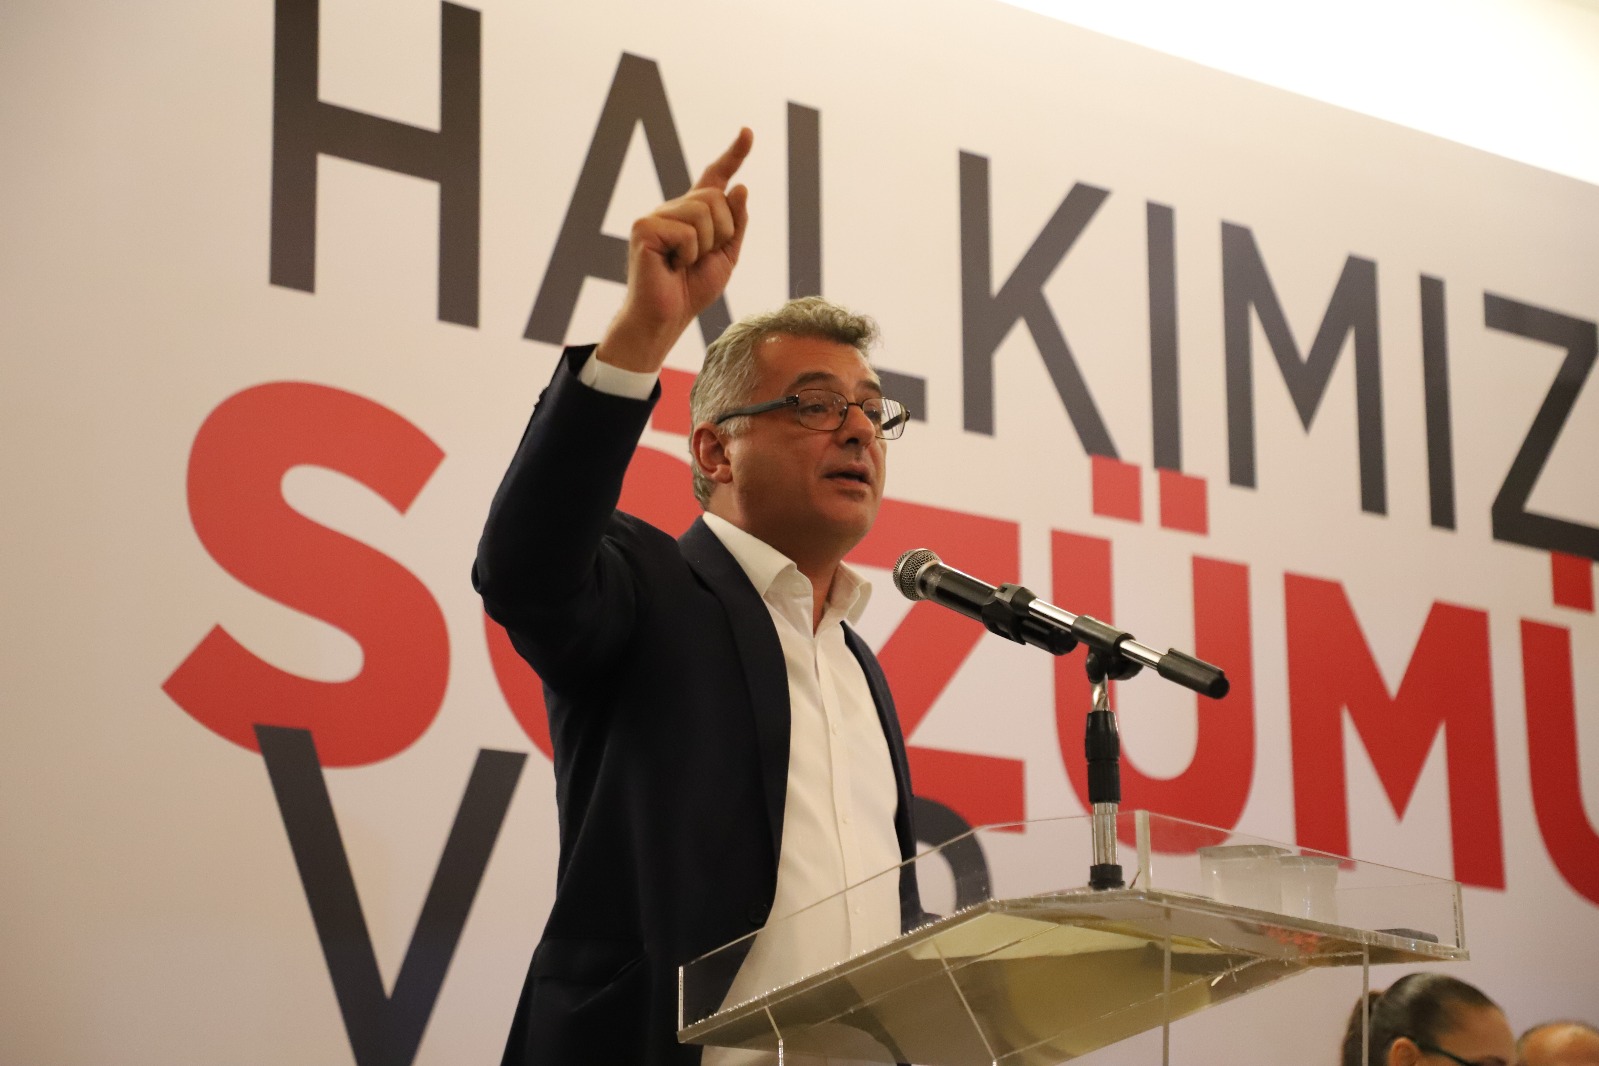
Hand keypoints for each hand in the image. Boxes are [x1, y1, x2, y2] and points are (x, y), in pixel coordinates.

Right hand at [597, 128, 751, 372]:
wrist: (666, 318)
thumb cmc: (691, 291)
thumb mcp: (726, 257)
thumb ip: (735, 224)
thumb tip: (740, 186)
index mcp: (693, 214)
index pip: (715, 178)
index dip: (732, 155)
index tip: (748, 133)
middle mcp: (673, 208)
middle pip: (716, 197)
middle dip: (722, 232)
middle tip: (700, 258)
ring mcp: (656, 216)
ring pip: (704, 211)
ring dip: (705, 245)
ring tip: (683, 264)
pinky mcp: (644, 227)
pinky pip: (687, 231)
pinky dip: (687, 254)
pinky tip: (670, 266)